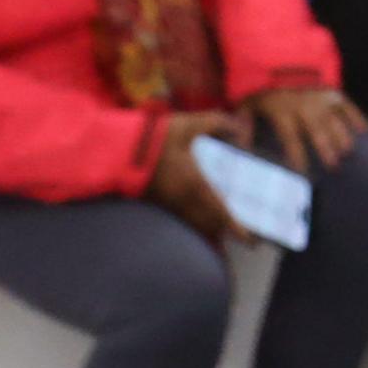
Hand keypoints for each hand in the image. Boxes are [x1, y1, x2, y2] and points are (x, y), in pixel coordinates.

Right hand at [142, 112, 252, 244]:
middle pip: (209, 225)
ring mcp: (169, 205)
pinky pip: (180, 222)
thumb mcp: (189, 123)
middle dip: (226, 234)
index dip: (236, 228)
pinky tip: (198, 228)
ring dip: (209, 236)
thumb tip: (238, 128)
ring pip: (194, 227)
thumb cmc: (156, 137)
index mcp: (195, 183)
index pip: (220, 211)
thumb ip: (217, 122)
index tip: (249, 240)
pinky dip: (193, 228)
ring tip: (223, 245)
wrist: (118, 150)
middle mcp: (184, 200)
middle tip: (244, 240)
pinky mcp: (158, 204)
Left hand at [239, 88, 367, 171]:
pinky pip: (346, 103)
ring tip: (348, 152)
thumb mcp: (246, 100)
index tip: (303, 171)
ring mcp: (319, 96)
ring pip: (334, 120)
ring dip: (343, 136)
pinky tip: (363, 130)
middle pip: (318, 131)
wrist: (276, 51)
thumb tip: (242, 146)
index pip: (291, 138)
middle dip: (326, 150)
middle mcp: (304, 106)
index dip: (298, 156)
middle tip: (334, 167)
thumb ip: (245, 123)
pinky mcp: (330, 88)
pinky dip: (356, 116)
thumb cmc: (260, 82)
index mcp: (282, 110)